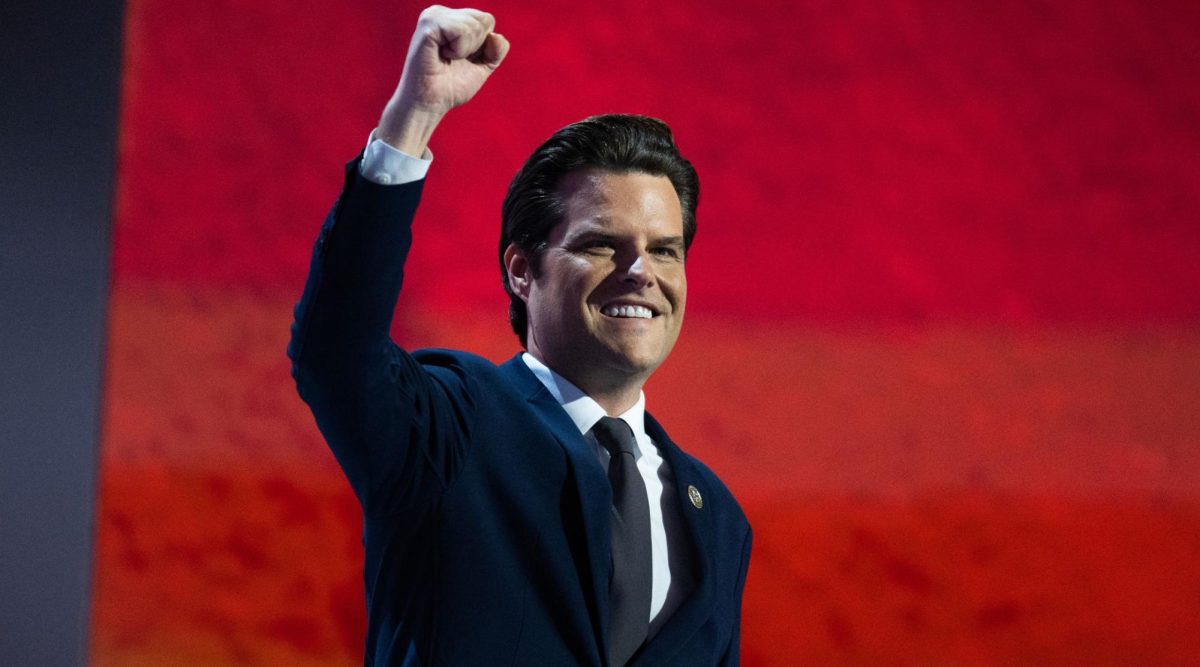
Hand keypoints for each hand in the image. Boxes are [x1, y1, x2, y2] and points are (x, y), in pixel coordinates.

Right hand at [378, 5, 509, 154]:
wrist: (430, 104)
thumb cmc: (451, 86)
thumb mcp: (483, 66)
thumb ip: (497, 49)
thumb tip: (496, 35)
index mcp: (451, 17)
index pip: (487, 20)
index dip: (483, 46)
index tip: (462, 58)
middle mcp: (440, 12)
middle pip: (485, 19)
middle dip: (476, 46)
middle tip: (453, 59)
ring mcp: (433, 16)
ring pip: (474, 25)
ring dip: (465, 50)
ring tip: (446, 58)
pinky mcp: (428, 25)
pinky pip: (462, 31)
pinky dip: (458, 50)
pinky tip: (442, 55)